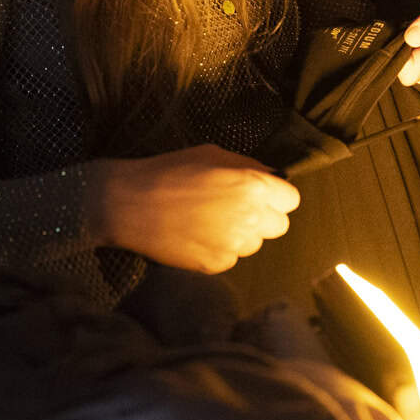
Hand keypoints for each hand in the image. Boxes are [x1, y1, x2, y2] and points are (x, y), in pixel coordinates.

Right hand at [88, 144, 300, 273]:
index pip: (291, 200)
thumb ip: (249, 166)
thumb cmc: (170, 171)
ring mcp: (233, 246)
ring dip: (242, 233)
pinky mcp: (216, 265)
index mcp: (253, 186)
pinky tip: (197, 233)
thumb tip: (273, 178)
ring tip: (210, 219)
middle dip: (263, 216)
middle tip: (235, 206)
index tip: (261, 194)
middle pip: (279, 225)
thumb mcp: (213, 154)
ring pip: (255, 244)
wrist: (128, 203)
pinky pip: (232, 257)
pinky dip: (220, 247)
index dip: (277, 195)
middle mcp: (249, 218)